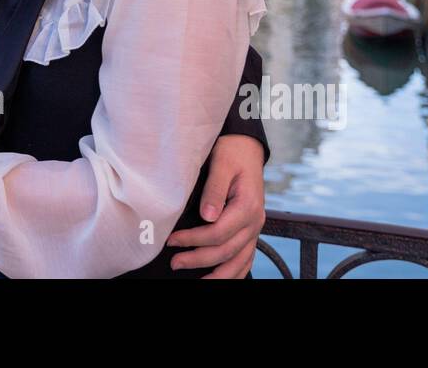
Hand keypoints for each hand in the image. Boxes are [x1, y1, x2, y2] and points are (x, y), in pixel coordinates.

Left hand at [165, 134, 265, 277]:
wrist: (246, 148)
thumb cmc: (231, 153)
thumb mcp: (221, 164)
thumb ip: (214, 190)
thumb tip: (207, 216)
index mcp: (247, 206)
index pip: (218, 233)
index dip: (193, 240)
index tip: (172, 241)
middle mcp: (255, 221)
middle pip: (226, 250)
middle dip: (199, 259)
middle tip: (175, 263)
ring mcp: (255, 228)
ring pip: (240, 261)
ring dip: (218, 274)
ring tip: (197, 281)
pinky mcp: (251, 230)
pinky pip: (247, 258)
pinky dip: (235, 272)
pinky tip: (220, 278)